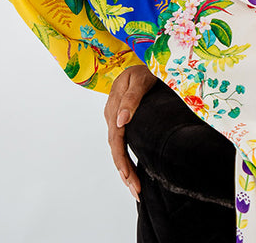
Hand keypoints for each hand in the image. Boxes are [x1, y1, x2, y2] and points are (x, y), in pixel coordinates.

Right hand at [104, 63, 157, 198]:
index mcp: (114, 107)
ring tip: (135, 189)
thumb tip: (120, 121)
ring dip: (125, 170)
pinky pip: (121, 143)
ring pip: (117, 149)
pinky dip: (125, 159)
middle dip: (125, 172)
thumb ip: (131, 98)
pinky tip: (131, 172)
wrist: (143, 63)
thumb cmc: (143, 70)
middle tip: (137, 191)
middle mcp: (112, 115)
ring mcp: (115, 119)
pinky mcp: (121, 121)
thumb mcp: (140, 79)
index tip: (131, 178)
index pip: (116, 140)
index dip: (123, 160)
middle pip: (116, 148)